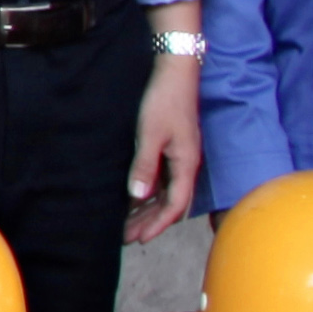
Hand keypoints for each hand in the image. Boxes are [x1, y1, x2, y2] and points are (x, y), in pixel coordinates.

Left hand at [128, 51, 203, 242]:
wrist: (175, 72)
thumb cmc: (164, 101)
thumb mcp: (150, 134)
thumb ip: (145, 166)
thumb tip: (138, 197)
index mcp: (186, 165)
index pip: (175, 205)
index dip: (158, 224)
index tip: (140, 239)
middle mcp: (186, 165)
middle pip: (169, 203)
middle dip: (149, 222)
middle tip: (126, 237)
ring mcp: (180, 156)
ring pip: (165, 192)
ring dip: (148, 209)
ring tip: (127, 223)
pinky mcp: (173, 148)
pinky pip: (162, 179)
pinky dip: (148, 192)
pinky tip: (133, 197)